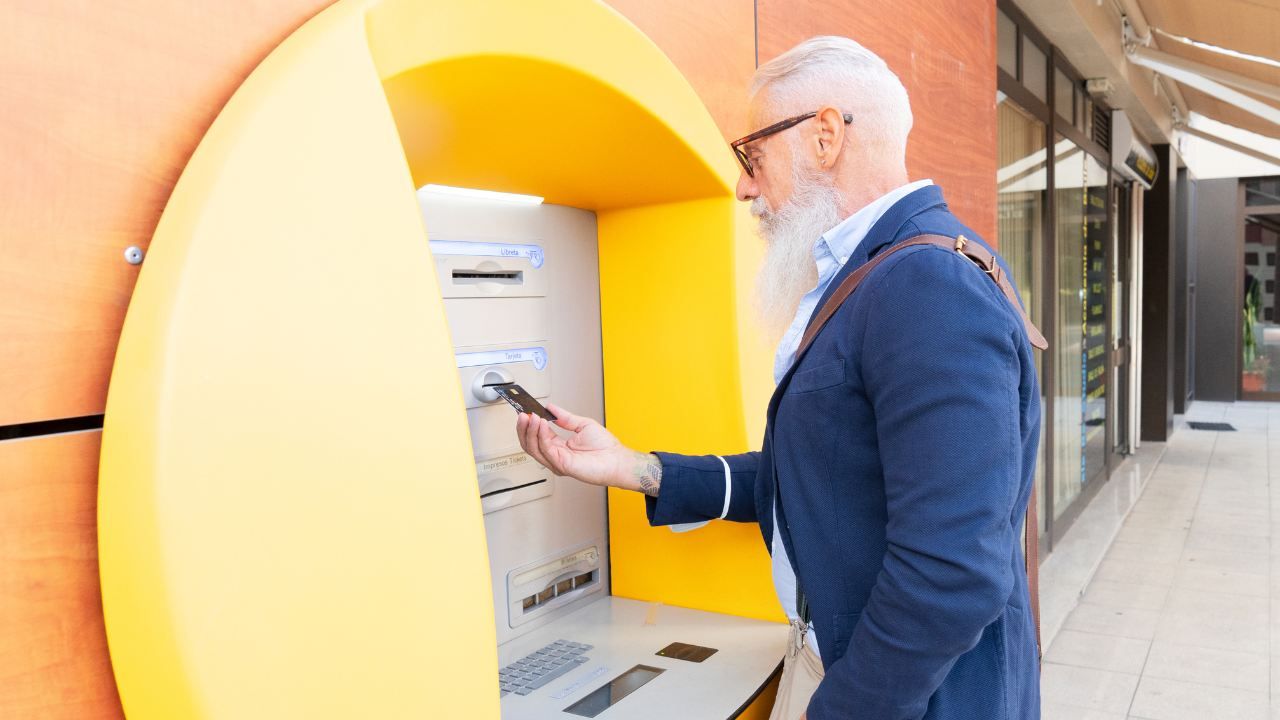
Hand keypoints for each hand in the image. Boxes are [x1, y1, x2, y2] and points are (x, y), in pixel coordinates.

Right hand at [517, 404, 644, 490]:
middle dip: (524, 428)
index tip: (525, 411)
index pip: (537, 436)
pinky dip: (541, 435)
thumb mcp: (582, 424)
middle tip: (522, 413)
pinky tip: (541, 424)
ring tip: (531, 416)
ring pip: (534, 447)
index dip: (529, 424)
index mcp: (559, 447)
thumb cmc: (606, 448)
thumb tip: (551, 408)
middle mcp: (555, 456)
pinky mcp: (562, 465)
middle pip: (530, 443)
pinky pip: (546, 449)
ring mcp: (557, 462)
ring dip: (530, 430)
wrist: (617, 460)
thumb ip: (564, 417)